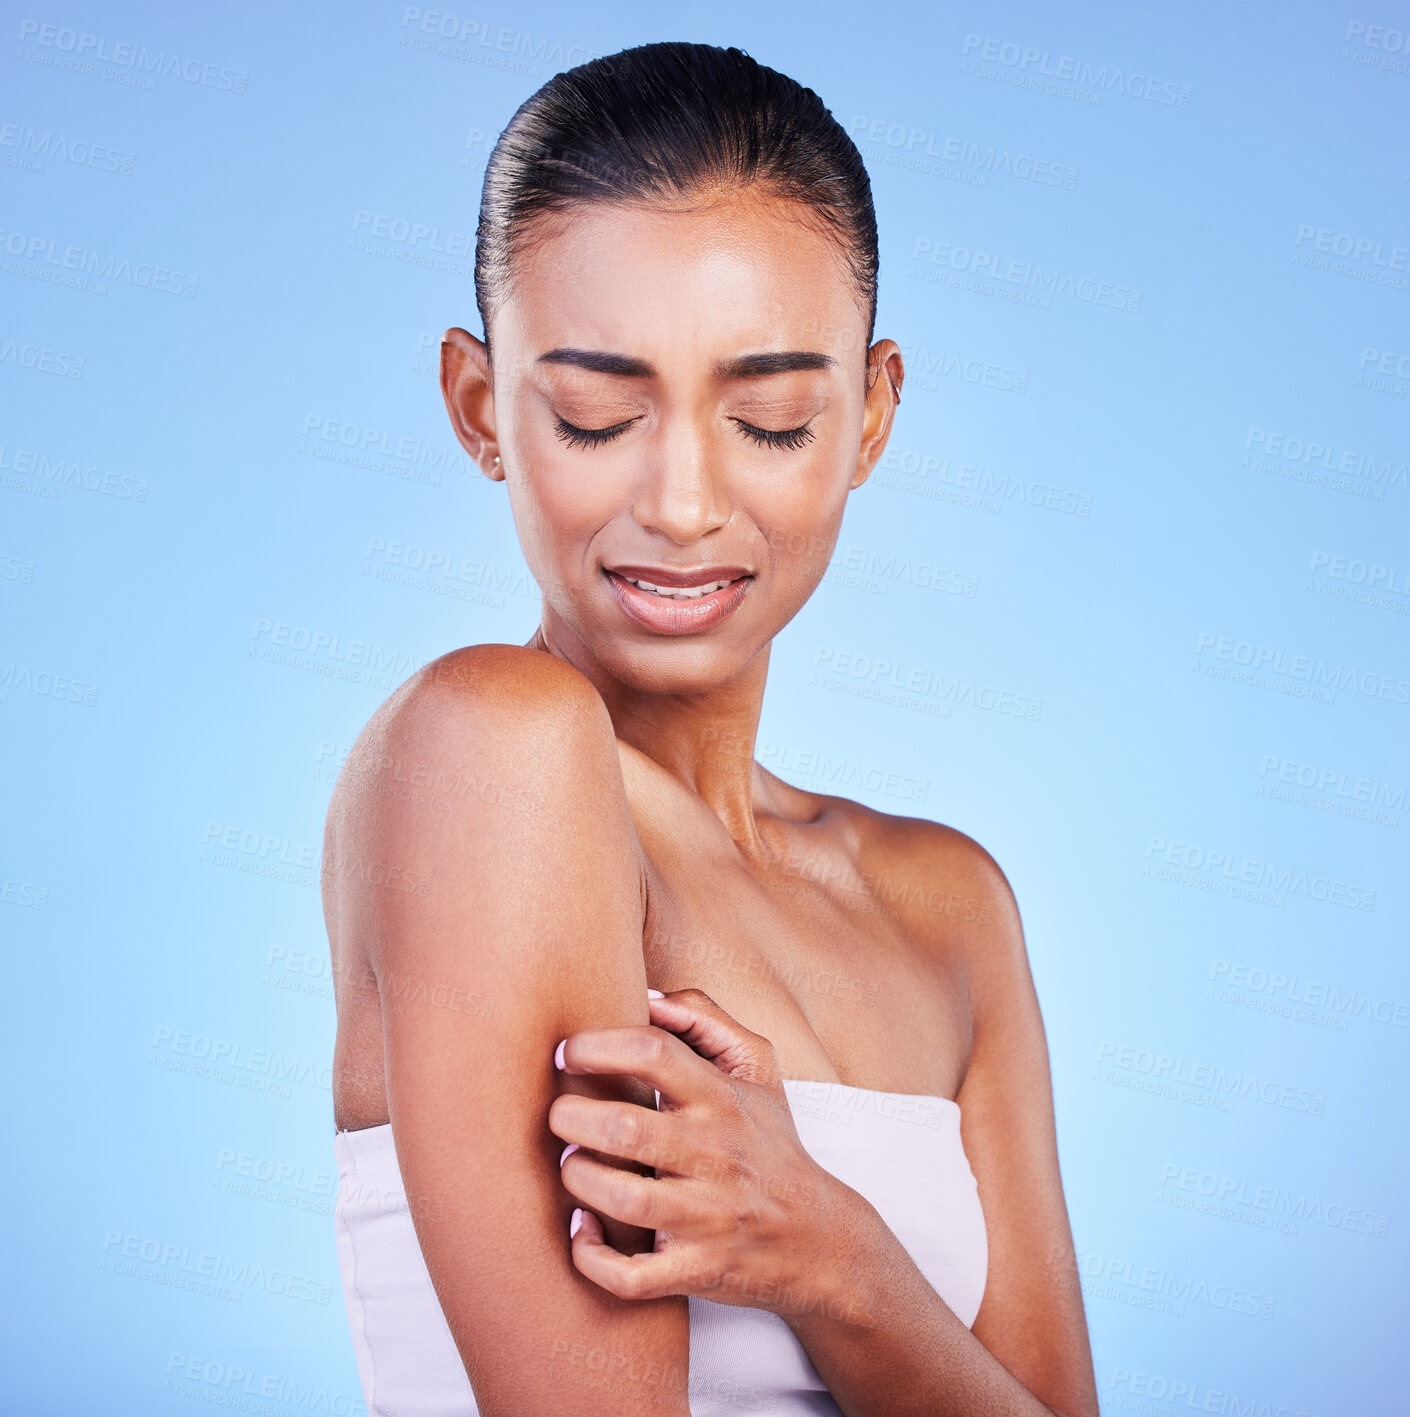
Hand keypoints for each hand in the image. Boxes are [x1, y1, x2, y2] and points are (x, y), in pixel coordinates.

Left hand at [548, 989, 871, 1320]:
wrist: (820, 1238)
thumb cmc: (771, 1141)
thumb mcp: (757, 1067)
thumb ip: (704, 1018)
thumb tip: (646, 996)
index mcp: (722, 1098)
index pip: (653, 1052)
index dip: (597, 1044)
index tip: (566, 1053)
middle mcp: (717, 1154)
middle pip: (627, 1127)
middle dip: (571, 1116)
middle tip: (558, 1113)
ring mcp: (709, 1217)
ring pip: (624, 1200)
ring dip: (578, 1179)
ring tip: (570, 1164)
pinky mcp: (698, 1271)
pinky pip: (631, 1276)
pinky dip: (591, 1256)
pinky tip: (581, 1231)